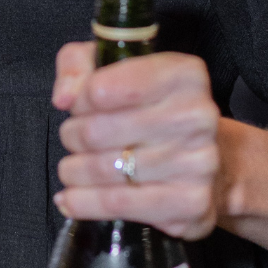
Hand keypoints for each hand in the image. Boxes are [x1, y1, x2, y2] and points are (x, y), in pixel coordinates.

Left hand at [52, 42, 220, 239]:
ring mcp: (198, 162)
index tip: (79, 106)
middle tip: (74, 138)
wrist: (203, 158)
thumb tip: (63, 97)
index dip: (79, 100)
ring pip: (103, 169)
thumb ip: (78, 63)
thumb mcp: (115, 66)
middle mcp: (198, 116)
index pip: (103, 89)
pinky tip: (71, 199)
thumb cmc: (151, 109)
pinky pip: (118, 204)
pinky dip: (84, 203)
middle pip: (98, 131)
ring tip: (73, 168)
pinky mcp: (190, 202)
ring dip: (75, 170)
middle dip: (73, 136)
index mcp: (183, 75)